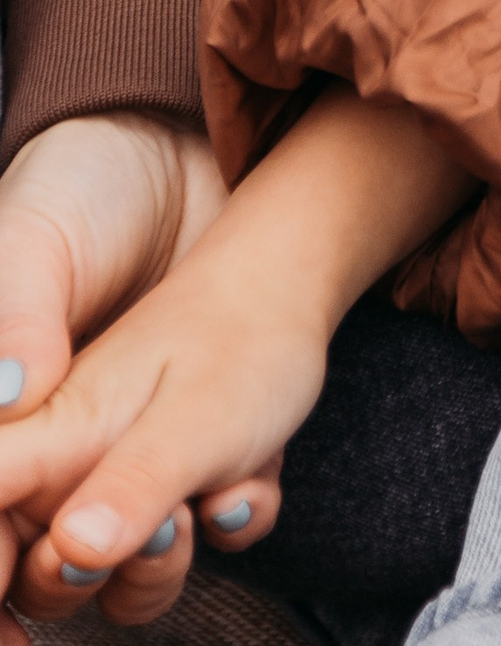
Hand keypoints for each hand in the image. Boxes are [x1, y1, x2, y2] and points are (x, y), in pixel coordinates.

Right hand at [0, 91, 470, 628]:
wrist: (199, 152)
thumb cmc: (88, 190)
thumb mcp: (38, 239)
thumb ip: (16, 313)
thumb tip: (3, 394)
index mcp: (7, 426)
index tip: (16, 571)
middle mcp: (61, 459)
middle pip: (46, 574)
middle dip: (69, 582)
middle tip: (108, 546)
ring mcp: (141, 455)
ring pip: (133, 568)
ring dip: (156, 568)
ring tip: (182, 519)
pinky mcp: (215, 441)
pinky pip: (224, 514)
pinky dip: (235, 515)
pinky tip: (242, 488)